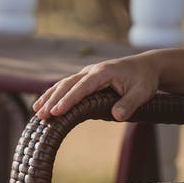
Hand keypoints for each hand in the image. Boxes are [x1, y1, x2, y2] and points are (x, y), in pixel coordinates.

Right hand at [32, 52, 160, 121]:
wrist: (147, 66)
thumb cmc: (144, 80)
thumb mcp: (143, 92)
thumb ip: (130, 103)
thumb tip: (117, 116)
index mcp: (103, 73)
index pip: (83, 87)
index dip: (69, 100)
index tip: (57, 111)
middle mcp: (92, 71)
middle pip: (68, 85)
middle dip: (54, 100)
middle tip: (41, 116)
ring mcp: (88, 74)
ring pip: (64, 84)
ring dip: (50, 97)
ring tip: (37, 112)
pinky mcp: (87, 79)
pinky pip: (67, 85)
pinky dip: (54, 94)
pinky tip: (43, 104)